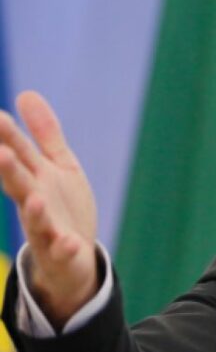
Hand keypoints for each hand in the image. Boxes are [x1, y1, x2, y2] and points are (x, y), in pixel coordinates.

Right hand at [0, 91, 97, 327]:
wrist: (71, 258)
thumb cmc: (62, 207)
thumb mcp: (59, 167)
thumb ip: (45, 135)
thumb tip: (27, 93)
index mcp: (33, 178)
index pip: (17, 153)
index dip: (6, 136)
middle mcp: (34, 202)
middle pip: (20, 184)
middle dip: (9, 169)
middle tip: (0, 152)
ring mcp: (47, 229)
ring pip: (36, 219)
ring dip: (34, 210)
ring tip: (35, 199)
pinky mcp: (63, 251)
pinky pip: (63, 250)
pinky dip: (65, 247)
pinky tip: (70, 243)